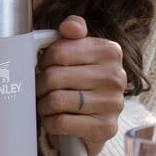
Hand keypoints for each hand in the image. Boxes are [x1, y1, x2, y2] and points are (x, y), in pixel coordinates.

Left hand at [36, 15, 126, 155]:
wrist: (94, 120)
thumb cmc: (80, 80)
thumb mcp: (78, 50)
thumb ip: (73, 31)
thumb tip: (70, 27)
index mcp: (110, 51)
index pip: (59, 51)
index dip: (43, 61)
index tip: (43, 67)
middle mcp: (116, 76)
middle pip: (55, 77)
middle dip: (40, 85)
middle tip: (39, 89)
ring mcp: (113, 103)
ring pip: (56, 100)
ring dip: (43, 105)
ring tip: (45, 104)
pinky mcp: (105, 127)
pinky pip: (62, 122)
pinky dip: (50, 122)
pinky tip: (53, 119)